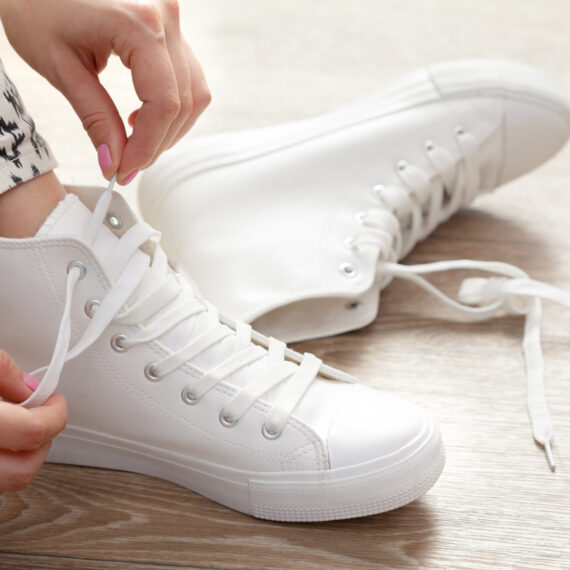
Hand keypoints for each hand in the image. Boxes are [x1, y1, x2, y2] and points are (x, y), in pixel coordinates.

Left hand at [0, 0, 210, 184]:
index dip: (148, 146)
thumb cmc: (34, 2)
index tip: (126, 171)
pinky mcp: (168, 22)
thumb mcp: (59, 66)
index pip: (164, 104)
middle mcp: (166, 15)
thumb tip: (115, 163)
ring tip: (135, 143)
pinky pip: (187, 74)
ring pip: (195, 91)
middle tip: (128, 165)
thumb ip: (94, 118)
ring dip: (170, 127)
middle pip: (185, 102)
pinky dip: (171, 104)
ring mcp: (171, 15)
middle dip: (159, 142)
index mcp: (139, 22)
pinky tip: (141, 115)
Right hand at [0, 350, 67, 491]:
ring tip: (17, 427)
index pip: (33, 433)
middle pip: (22, 471)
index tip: (56, 401)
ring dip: (19, 456)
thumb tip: (28, 388)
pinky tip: (0, 439)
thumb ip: (3, 372)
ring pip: (5, 482)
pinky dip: (1, 462)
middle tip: (41, 417)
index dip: (55, 414)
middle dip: (41, 442)